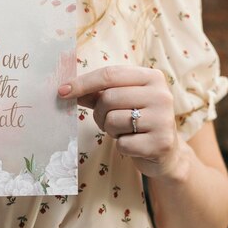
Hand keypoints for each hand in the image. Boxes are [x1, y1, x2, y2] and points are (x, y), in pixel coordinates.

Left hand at [58, 65, 180, 177]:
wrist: (166, 153)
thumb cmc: (138, 122)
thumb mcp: (120, 102)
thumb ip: (96, 93)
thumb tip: (65, 89)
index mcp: (151, 77)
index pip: (110, 74)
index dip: (82, 83)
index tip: (61, 91)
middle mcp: (161, 94)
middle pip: (109, 98)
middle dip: (100, 113)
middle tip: (109, 121)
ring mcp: (163, 119)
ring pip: (113, 121)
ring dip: (111, 130)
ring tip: (125, 132)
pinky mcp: (161, 143)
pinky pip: (122, 143)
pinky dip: (121, 146)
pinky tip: (134, 145)